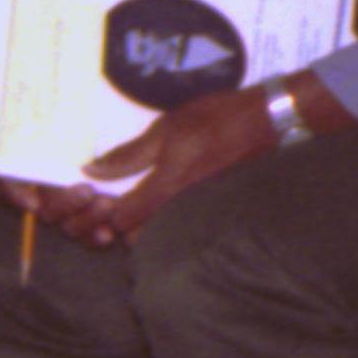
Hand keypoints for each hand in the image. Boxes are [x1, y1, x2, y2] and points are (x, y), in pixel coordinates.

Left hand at [67, 87, 285, 242]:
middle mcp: (180, 210)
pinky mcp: (210, 211)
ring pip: (159, 235)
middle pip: (138, 238)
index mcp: (165, 188)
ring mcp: (197, 214)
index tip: (104, 194)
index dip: (106, 210)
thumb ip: (129, 154)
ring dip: (144, 224)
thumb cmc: (214, 119)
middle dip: (124, 225)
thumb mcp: (166, 128)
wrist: (265, 121)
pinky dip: (165, 220)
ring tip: (142, 199)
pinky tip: (167, 198)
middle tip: (119, 199)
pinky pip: (179, 227)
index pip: (121, 220)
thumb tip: (92, 169)